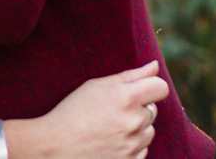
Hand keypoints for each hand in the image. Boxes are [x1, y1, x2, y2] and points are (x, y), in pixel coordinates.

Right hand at [8, 61, 168, 158]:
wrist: (55, 146)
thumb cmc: (73, 111)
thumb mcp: (97, 86)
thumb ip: (130, 76)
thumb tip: (155, 66)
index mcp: (125, 97)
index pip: (160, 87)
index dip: (151, 86)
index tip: (140, 90)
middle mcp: (133, 121)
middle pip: (153, 109)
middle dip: (138, 108)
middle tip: (112, 111)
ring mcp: (133, 145)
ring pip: (149, 130)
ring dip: (136, 128)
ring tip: (109, 128)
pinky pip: (143, 149)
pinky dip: (131, 145)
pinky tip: (110, 142)